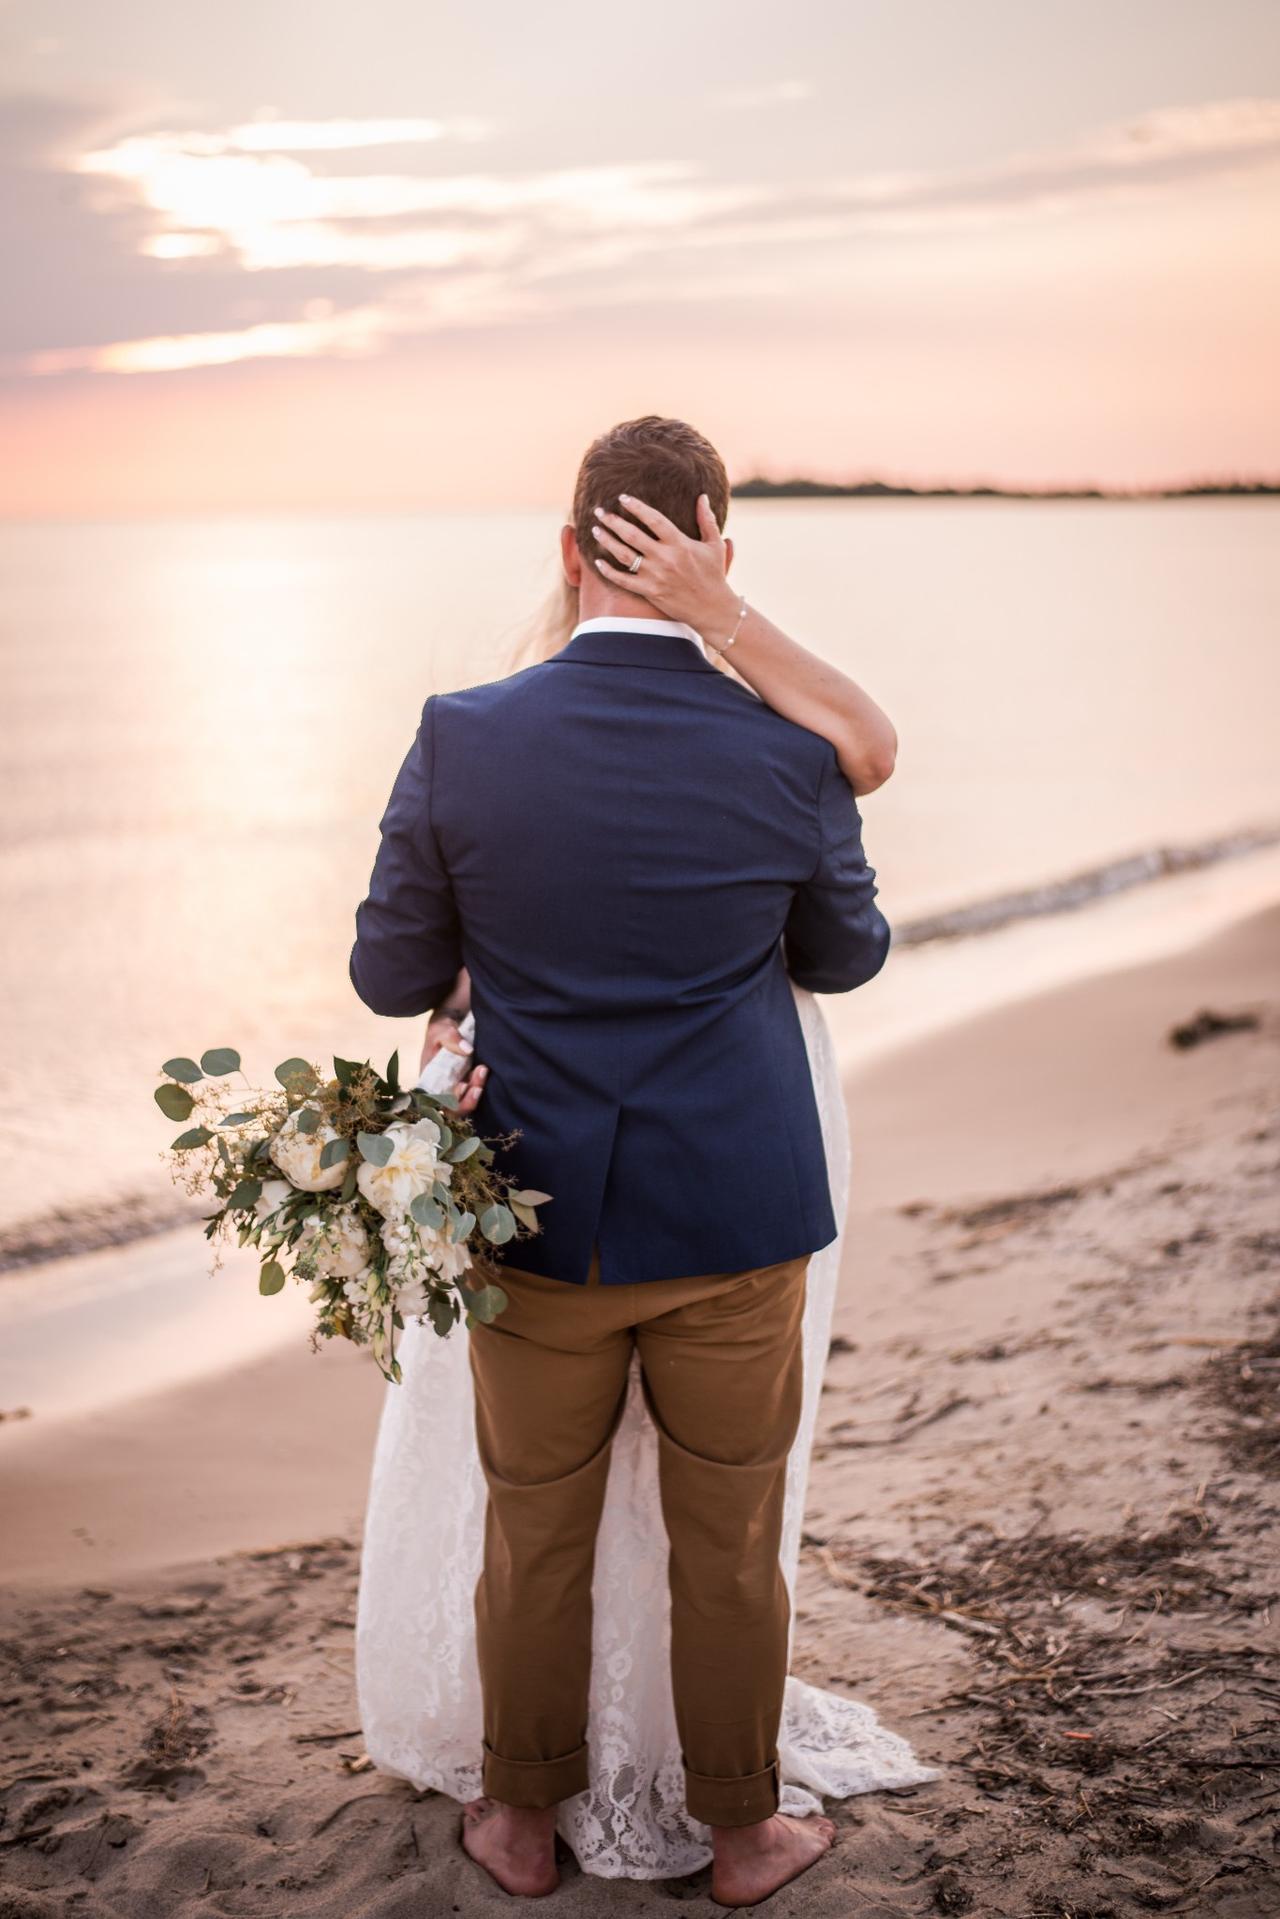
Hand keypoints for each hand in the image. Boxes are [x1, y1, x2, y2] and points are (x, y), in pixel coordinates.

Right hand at [420, 1011, 488, 1115]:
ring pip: (467, 1101)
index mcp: (429, 1078)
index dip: (448, 1102)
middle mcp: (443, 1085)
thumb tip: (467, 1050)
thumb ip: (450, 1037)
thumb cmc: (442, 1025)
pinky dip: (481, 1086)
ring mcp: (458, 1083)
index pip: (435, 1101)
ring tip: (483, 1070)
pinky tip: (485, 1072)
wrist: (455, 1017)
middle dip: (467, 1101)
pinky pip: (476, 1091)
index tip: (462, 1086)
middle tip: (478, 1086)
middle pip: (454, 1108)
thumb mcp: (441, 1027)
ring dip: (476, 1092)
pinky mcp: (470, 1079)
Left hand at [590, 493, 740, 642]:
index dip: (636, 507)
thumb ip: (707, 519)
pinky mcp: (650, 591)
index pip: (654, 519)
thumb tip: (703, 496)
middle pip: (632, 535)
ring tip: (595, 530)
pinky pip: (624, 580)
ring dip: (607, 541)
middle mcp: (665, 558)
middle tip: (599, 511)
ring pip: (624, 555)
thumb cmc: (714, 575)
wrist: (712, 609)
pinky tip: (598, 562)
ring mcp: (656, 576)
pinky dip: (609, 572)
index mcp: (680, 543)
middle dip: (613, 521)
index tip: (622, 498)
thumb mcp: (715, 545)